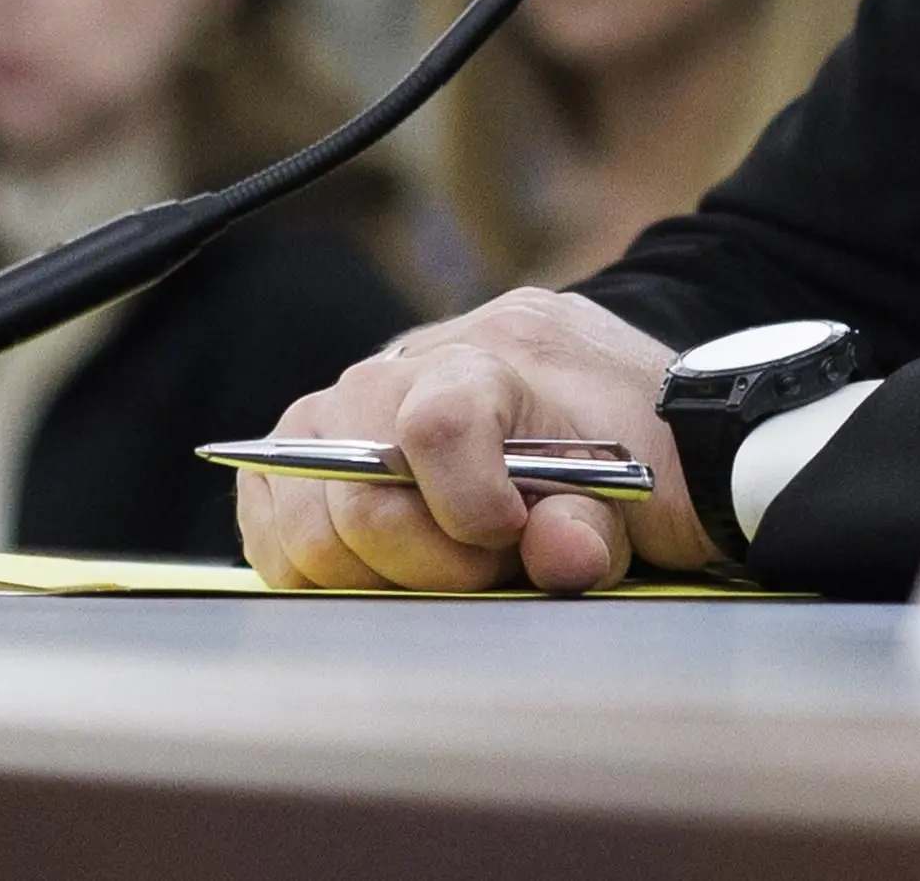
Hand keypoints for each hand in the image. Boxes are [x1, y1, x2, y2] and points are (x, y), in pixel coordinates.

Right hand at [236, 289, 719, 592]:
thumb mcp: (649, 496)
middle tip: (487, 567)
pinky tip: (378, 564)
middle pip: (354, 472)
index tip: (509, 541)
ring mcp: (357, 388)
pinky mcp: (320, 428)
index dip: (465, 506)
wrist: (633, 407)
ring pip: (296, 486)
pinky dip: (308, 549)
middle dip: (420, 555)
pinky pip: (270, 495)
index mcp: (503, 353)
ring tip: (439, 563)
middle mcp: (413, 356)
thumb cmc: (642, 454)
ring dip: (361, 560)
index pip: (438, 420)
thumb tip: (558, 556)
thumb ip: (596, 530)